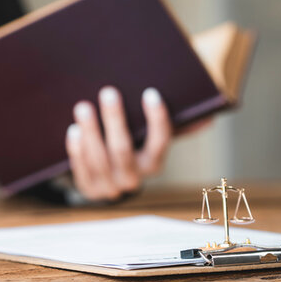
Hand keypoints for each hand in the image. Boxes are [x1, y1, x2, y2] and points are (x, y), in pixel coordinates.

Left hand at [65, 86, 171, 200]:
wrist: (106, 180)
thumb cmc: (132, 148)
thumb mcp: (150, 139)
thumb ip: (175, 127)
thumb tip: (206, 120)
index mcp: (154, 163)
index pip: (160, 141)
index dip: (157, 119)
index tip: (150, 92)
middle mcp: (133, 178)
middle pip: (122, 149)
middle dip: (115, 119)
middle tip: (108, 92)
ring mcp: (109, 186)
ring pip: (99, 159)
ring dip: (91, 132)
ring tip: (83, 107)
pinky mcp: (88, 189)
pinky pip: (81, 169)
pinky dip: (76, 149)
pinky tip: (74, 129)